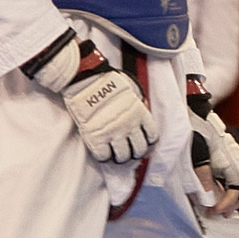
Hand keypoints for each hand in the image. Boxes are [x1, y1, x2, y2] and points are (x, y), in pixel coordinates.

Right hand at [25, 31, 156, 164]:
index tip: (142, 143)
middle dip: (134, 153)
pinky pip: (104, 156)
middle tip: (128, 152)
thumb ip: (139, 103)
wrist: (86, 80)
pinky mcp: (97, 138)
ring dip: (120, 157)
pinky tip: (102, 152)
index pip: (152, 137)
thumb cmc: (107, 82)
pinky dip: (103, 157)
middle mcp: (130, 125)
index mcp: (140, 114)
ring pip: (123, 156)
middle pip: (139, 150)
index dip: (147, 143)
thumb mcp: (132, 90)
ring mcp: (114, 133)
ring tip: (115, 155)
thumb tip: (144, 109)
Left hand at [185, 75, 238, 216]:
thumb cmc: (191, 126)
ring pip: (237, 180)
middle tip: (217, 214)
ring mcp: (231, 154)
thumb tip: (208, 197)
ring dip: (228, 195)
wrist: (192, 106)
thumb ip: (201, 173)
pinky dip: (224, 186)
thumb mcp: (193, 150)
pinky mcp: (225, 153)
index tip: (212, 211)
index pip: (238, 186)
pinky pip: (230, 173)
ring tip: (215, 207)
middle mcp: (234, 156)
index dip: (227, 202)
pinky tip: (214, 191)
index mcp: (228, 156)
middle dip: (232, 203)